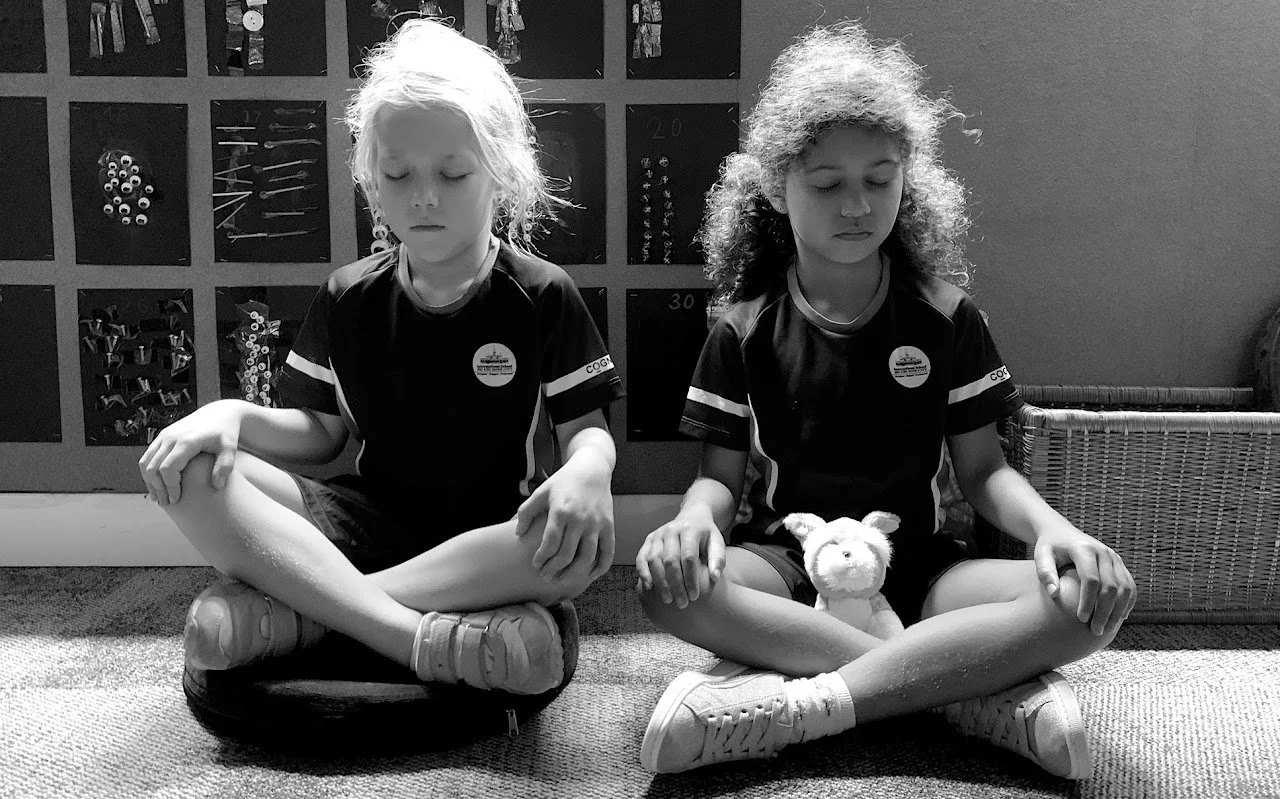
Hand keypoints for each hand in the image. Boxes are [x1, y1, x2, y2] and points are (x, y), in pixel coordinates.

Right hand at [137, 401, 242, 505]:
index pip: (168, 468)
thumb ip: (225, 466)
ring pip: (146, 462)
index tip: (176, 499)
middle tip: (166, 503)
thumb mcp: (230, 449)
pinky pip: (148, 456)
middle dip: (157, 487)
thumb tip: (217, 486)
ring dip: (149, 481)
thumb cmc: (226, 433)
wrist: (219, 414)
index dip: (170, 486)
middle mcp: (171, 437)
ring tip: (158, 497)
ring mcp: (164, 436)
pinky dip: (148, 472)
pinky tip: (156, 485)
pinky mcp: (162, 436)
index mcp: (187, 441)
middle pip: (153, 467)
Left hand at [513, 451, 614, 584]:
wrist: (592, 469)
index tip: (535, 564)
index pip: (551, 542)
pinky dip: (600, 567)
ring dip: (574, 574)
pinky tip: (590, 575)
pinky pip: (608, 552)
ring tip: (563, 580)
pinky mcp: (610, 526)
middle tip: (545, 576)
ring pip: (587, 558)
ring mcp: (597, 524)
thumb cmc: (563, 481)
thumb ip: (526, 512)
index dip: (542, 558)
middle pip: (567, 554)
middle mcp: (581, 519)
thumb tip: (518, 533)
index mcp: (561, 511)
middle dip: (554, 569)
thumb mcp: (541, 492)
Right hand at [634, 510, 725, 608]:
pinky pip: (641, 557)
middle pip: (670, 560)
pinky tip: (648, 587)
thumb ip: (718, 559)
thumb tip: (714, 577)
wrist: (692, 516)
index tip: (694, 596)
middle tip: (682, 604)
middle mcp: (671, 530)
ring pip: (654, 560)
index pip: (688, 557)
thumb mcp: (717, 542)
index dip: (691, 578)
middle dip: (675, 584)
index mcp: (689, 530)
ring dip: (660, 582)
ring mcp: (657, 534)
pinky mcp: (649, 539)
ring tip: (668, 600)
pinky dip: (643, 572)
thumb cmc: (706, 535)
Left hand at [1033, 525, 1136, 636]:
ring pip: (1125, 588)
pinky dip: (1127, 603)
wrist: (1061, 532)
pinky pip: (1130, 586)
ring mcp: (1114, 557)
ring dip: (1118, 611)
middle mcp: (1104, 552)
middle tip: (1095, 631)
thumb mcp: (1041, 555)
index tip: (1080, 619)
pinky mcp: (1120, 564)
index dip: (1088, 601)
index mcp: (1084, 549)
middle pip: (1111, 586)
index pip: (1091, 579)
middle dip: (1105, 611)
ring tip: (1107, 629)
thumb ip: (1045, 573)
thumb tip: (1055, 594)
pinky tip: (1119, 618)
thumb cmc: (1049, 547)